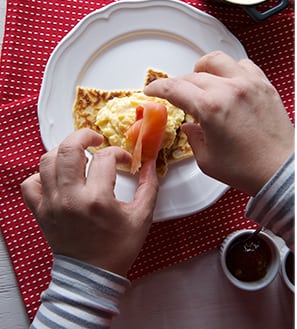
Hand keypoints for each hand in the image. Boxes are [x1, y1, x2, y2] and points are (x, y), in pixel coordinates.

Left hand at [20, 129, 158, 276]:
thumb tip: (152, 163)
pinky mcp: (40, 211)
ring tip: (78, 155)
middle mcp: (70, 198)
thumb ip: (150, 186)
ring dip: (64, 151)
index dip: (118, 153)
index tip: (125, 160)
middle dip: (84, 136)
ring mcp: (51, 204)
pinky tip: (58, 176)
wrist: (92, 275)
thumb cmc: (118, 247)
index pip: (105, 158)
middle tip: (95, 139)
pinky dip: (42, 174)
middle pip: (68, 149)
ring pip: (47, 160)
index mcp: (98, 199)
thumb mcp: (142, 217)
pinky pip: (30, 183)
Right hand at [144, 51, 293, 195]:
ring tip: (202, 82)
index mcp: (211, 107)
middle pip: (193, 74)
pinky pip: (243, 65)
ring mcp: (249, 84)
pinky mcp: (264, 86)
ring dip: (204, 68)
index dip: (158, 87)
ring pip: (218, 60)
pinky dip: (231, 69)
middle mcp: (230, 89)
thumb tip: (190, 126)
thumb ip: (193, 138)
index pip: (175, 87)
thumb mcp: (207, 159)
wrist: (280, 169)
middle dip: (180, 84)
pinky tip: (229, 82)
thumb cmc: (247, 168)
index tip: (152, 89)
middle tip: (177, 95)